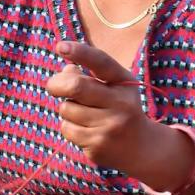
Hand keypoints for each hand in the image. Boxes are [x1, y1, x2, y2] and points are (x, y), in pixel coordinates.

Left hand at [46, 41, 155, 175]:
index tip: (60, 46)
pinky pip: (66, 128)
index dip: (80, 52)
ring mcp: (110, 126)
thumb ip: (89, 75)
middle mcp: (121, 103)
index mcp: (124, 82)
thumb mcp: (113, 86)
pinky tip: (84, 129)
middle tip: (52, 86)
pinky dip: (68, 126)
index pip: (101, 62)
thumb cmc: (119, 108)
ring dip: (66, 108)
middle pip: (76, 86)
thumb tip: (65, 71)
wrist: (141, 148)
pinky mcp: (98, 145)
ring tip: (82, 113)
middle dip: (56, 84)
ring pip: (66, 108)